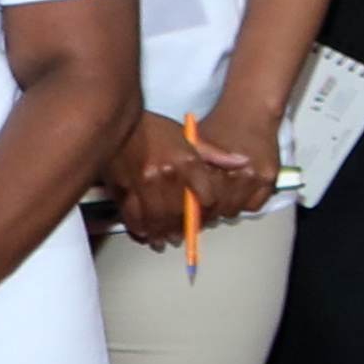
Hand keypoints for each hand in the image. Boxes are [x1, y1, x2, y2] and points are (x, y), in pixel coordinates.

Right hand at [106, 113, 222, 251]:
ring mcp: (144, 183)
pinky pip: (132, 215)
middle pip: (180, 213)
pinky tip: (143, 233)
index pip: (206, 198)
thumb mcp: (190, 137)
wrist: (121, 121)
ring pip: (156, 219)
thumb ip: (216, 155)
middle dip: (182, 230)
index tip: (205, 220)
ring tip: (162, 242)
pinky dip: (138, 228)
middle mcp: (168, 175)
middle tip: (180, 238)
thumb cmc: (155, 129)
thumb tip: (242, 162)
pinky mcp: (123, 187)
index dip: (207, 213)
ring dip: (160, 234)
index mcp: (188, 163)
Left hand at [185, 123, 278, 226]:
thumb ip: (187, 169)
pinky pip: (255, 205)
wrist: (251, 109)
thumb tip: (175, 196)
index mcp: (213, 169)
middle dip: (208, 213)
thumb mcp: (195, 143)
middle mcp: (234, 177)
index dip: (194, 212)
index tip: (191, 214)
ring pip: (235, 210)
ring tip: (220, 200)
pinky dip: (245, 203)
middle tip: (204, 210)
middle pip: (218, 211)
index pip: (200, 204)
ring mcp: (254, 179)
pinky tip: (238, 194)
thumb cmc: (220, 123)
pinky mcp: (269, 178)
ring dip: (226, 208)